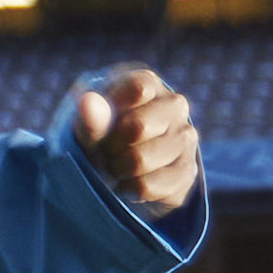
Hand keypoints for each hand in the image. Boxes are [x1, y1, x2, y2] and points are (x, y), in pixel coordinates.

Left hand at [72, 68, 201, 216]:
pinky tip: (129, 181)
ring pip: (141, 160)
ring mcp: (185, 138)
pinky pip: (147, 185)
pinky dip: (128, 188)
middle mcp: (174, 105)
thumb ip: (88, 116)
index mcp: (148, 83)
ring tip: (116, 165)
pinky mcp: (187, 171)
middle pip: (138, 127)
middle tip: (106, 150)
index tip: (100, 123)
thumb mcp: (86, 127)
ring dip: (117, 169)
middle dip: (110, 146)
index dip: (111, 113)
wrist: (116, 170)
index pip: (137, 90)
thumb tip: (88, 103)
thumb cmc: (99, 138)